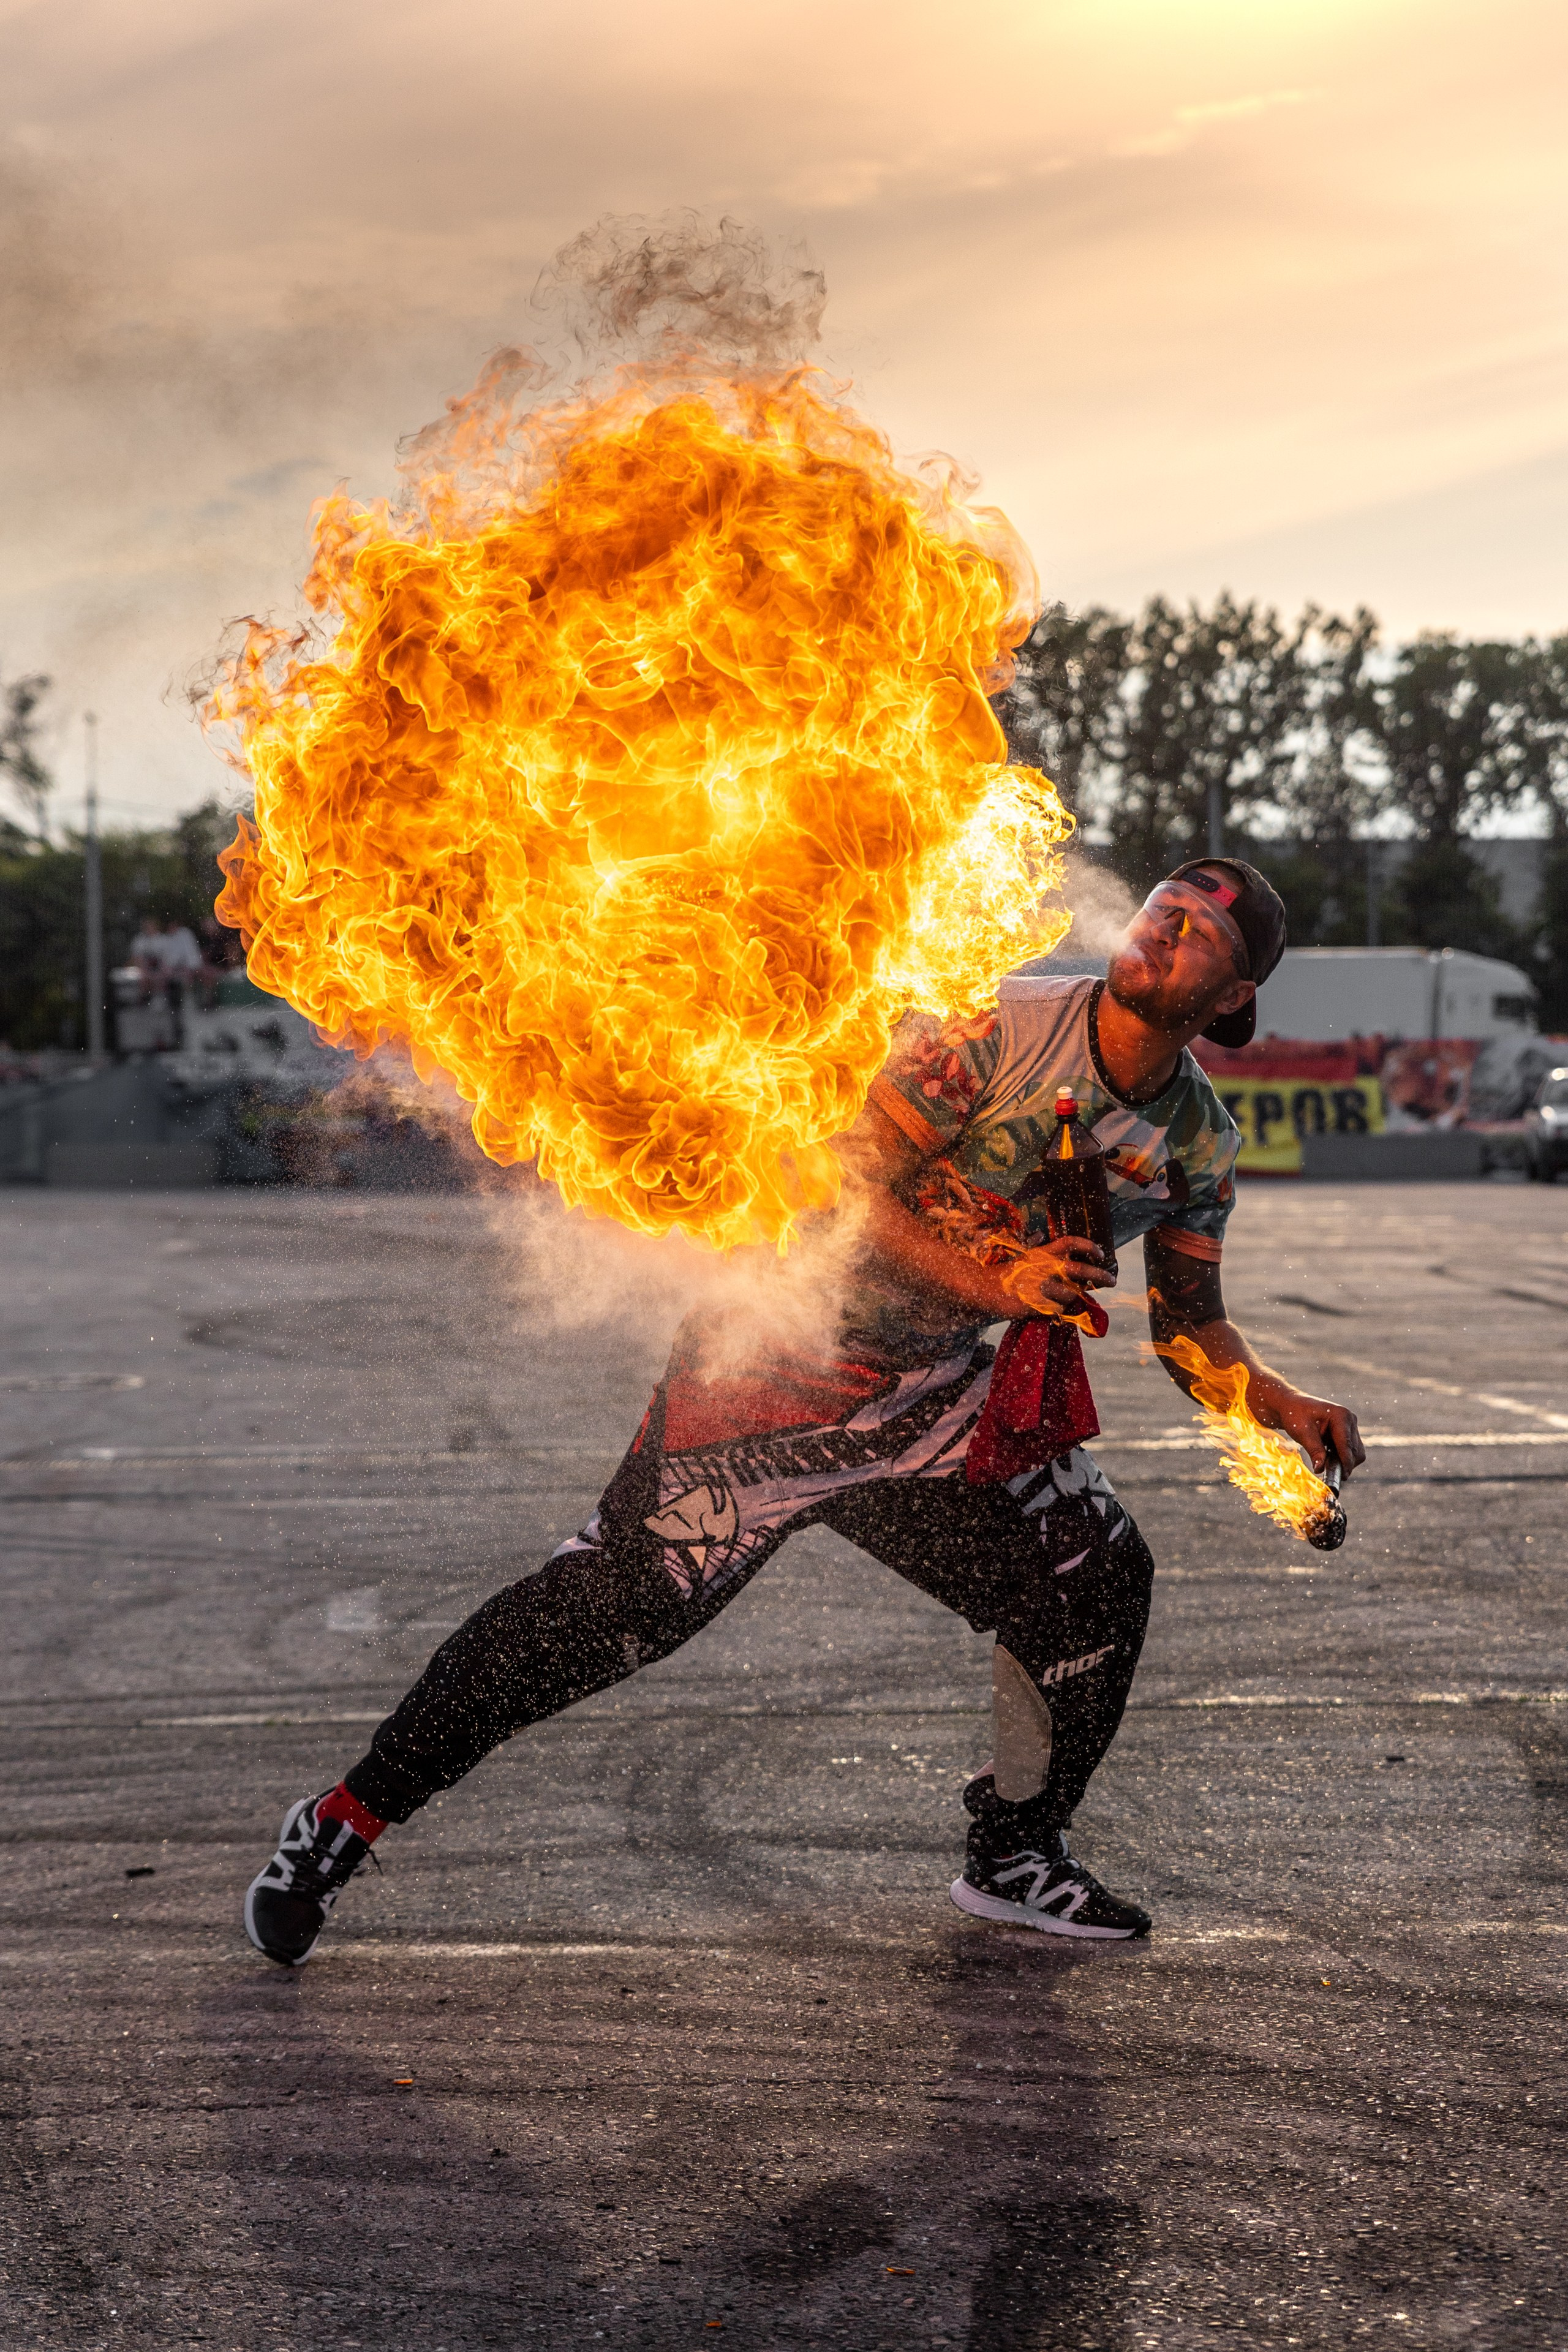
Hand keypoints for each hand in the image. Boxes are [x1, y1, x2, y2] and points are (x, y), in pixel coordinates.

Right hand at [1003, 1237, 1114, 1315]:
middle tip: (1111, 1280)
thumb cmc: (1006, 1273)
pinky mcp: (1037, 1304)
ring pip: (1070, 1294)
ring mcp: (1041, 1287)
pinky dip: (1058, 1309)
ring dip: (1073, 1296)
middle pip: (1080, 1270)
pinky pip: (1057, 1309)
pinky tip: (1051, 1307)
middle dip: (1100, 1275)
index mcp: (1042, 1253)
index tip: (1101, 1253)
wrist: (984, 1288)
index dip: (1089, 1246)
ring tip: (1068, 1297)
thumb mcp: (1025, 1257)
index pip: (1070, 1243)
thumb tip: (1048, 1241)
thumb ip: (1040, 1252)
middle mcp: (1045, 1268)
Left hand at [1249, 1375, 1364, 1478]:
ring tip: (1327, 1466)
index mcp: (1341, 1416)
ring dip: (1344, 1461)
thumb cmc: (1295, 1415)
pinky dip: (1341, 1457)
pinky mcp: (1348, 1432)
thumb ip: (1314, 1450)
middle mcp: (1349, 1419)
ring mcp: (1350, 1425)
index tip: (1342, 1477)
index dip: (1345, 1462)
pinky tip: (1329, 1458)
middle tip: (1331, 1475)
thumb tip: (1320, 1469)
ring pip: (1356, 1452)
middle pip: (1355, 1451)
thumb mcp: (1302, 1432)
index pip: (1347, 1444)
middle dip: (1345, 1464)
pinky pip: (1350, 1450)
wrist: (1291, 1406)